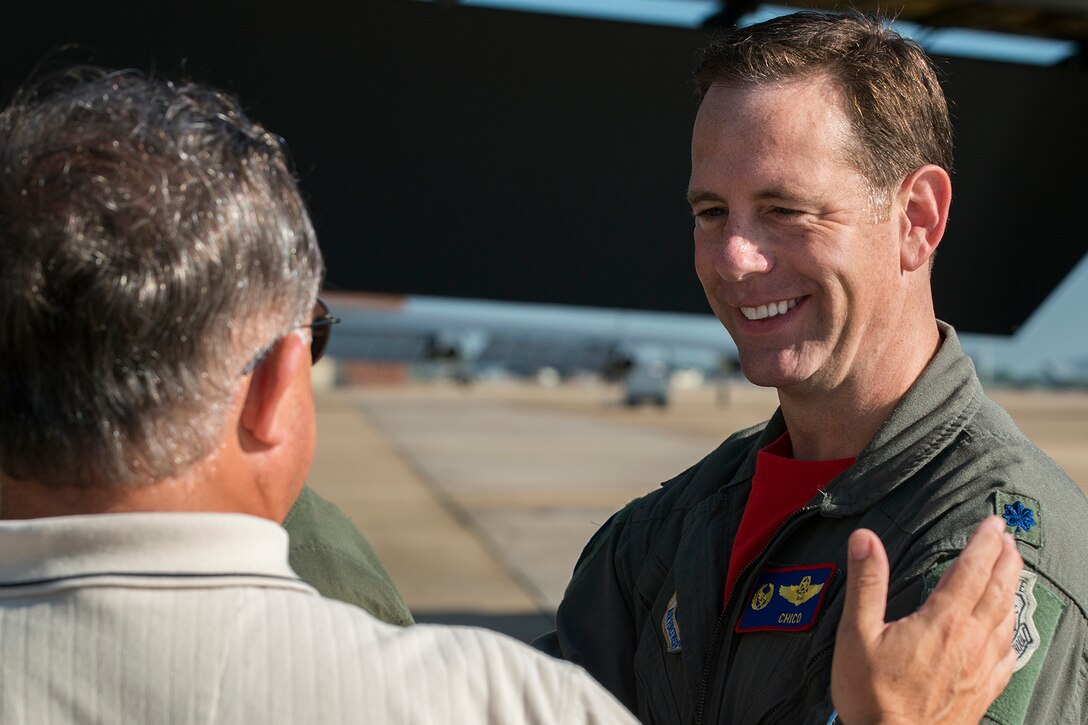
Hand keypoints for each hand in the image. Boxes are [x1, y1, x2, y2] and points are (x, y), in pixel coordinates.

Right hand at [831, 516, 1020, 723]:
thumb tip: (865, 540)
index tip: (993, 524)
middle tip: (1009, 539)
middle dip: (1006, 560)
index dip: (985, 543)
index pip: (972, 570)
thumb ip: (866, 582)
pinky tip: (1008, 634)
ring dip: (1012, 590)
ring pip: (1006, 619)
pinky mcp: (981, 691)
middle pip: (998, 590)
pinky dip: (1011, 635)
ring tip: (1012, 573)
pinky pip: (1007, 656)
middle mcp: (969, 641)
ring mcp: (980, 668)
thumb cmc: (872, 695)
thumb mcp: (856, 633)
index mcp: (941, 621)